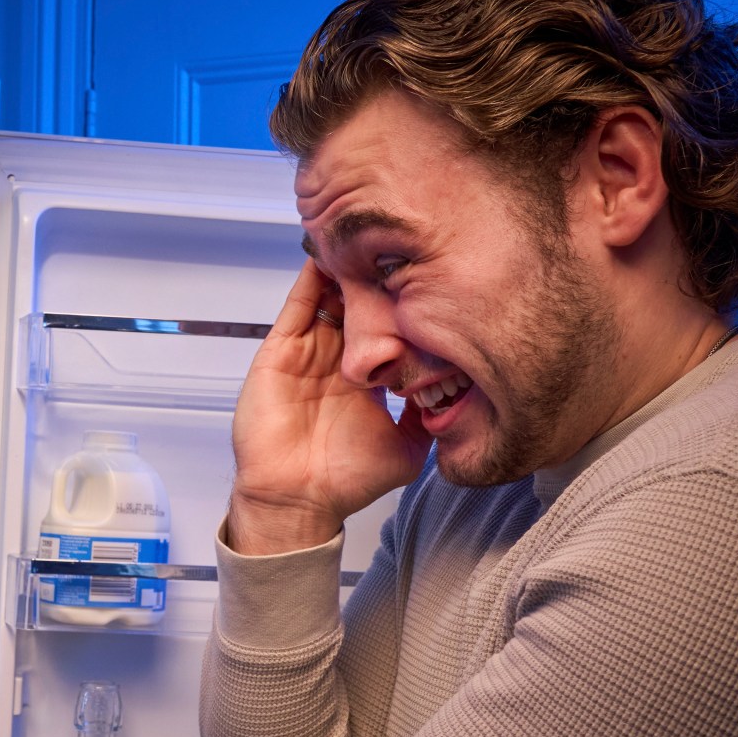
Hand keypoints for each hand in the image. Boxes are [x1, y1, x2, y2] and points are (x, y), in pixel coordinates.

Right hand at [228, 261, 430, 553]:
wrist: (298, 498)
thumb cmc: (345, 482)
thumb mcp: (407, 450)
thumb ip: (428, 421)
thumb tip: (457, 397)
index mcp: (363, 380)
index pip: (384, 330)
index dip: (400, 306)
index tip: (425, 279)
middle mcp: (335, 361)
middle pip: (356, 306)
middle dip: (374, 279)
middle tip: (398, 246)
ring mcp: (308, 353)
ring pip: (329, 298)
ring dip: (345, 269)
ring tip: (366, 238)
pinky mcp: (281, 351)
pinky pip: (298, 306)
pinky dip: (311, 278)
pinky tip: (328, 253)